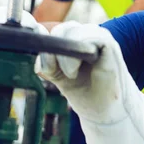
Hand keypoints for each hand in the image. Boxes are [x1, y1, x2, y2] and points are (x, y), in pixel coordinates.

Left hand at [39, 21, 143, 143]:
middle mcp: (87, 35)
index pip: (55, 30)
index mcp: (76, 41)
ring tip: (70, 75)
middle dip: (53, 50)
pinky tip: (74, 71)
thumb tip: (35, 37)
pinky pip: (88, 36)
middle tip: (58, 74)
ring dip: (64, 55)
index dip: (41, 35)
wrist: (106, 113)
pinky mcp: (109, 44)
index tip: (36, 52)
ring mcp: (99, 37)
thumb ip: (47, 59)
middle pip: (60, 29)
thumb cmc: (86, 94)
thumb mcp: (58, 76)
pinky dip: (76, 54)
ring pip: (70, 30)